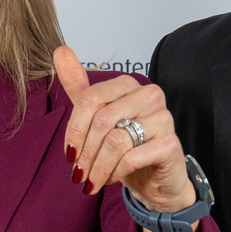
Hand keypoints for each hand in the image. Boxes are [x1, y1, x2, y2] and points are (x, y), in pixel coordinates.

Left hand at [53, 47, 192, 211]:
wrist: (154, 177)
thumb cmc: (125, 146)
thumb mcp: (97, 116)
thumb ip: (79, 87)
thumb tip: (60, 51)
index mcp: (128, 85)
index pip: (90, 99)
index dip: (74, 129)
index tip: (70, 153)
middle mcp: (149, 95)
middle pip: (101, 120)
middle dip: (85, 151)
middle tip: (79, 172)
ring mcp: (163, 118)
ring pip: (115, 140)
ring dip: (97, 166)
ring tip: (92, 180)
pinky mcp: (170, 144)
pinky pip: (132, 157)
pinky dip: (115, 172)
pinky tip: (111, 179)